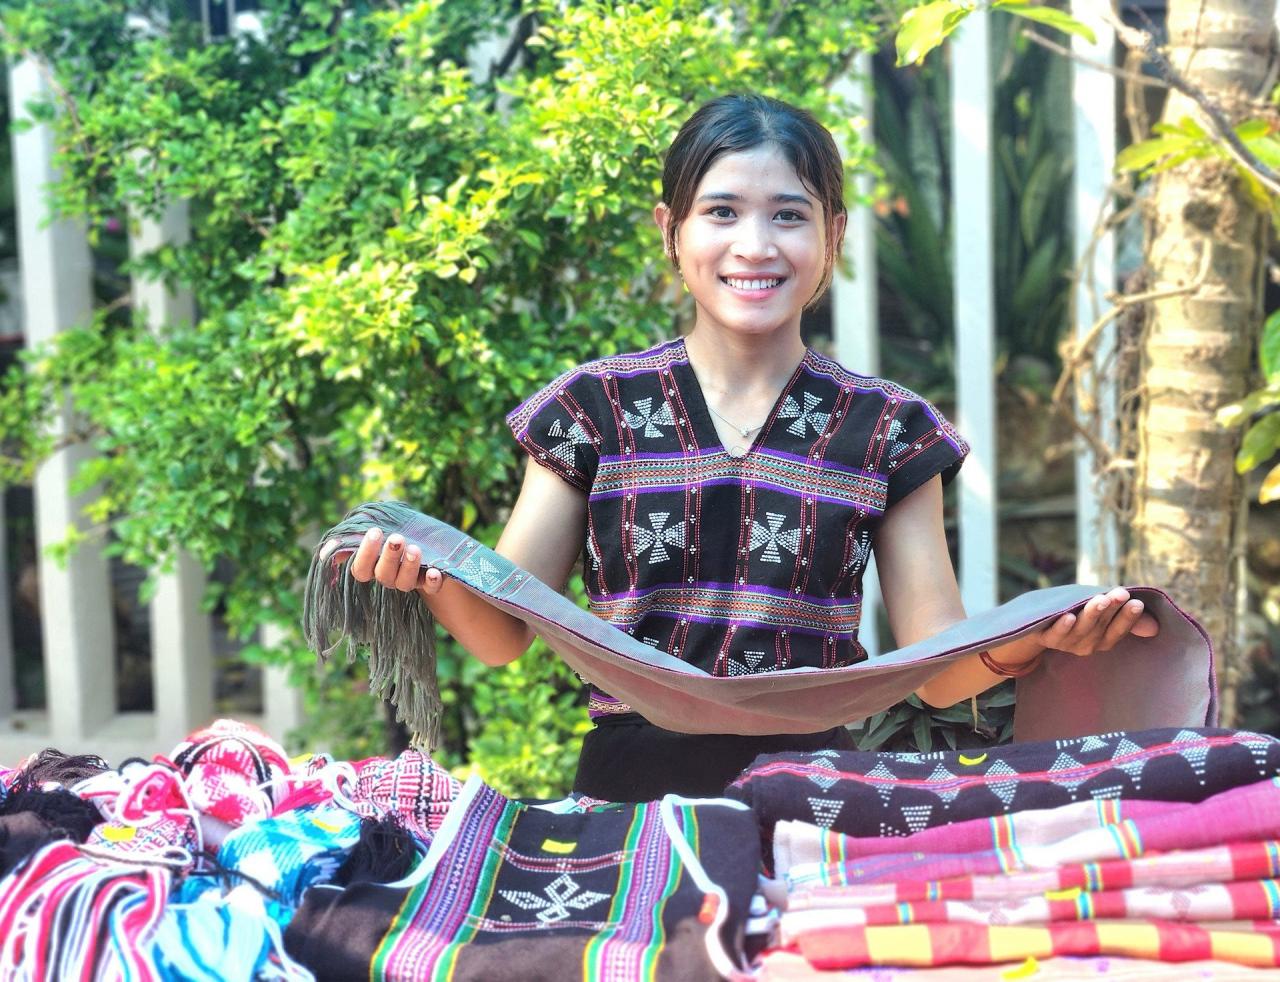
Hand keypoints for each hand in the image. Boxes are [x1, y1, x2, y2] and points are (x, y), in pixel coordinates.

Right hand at [348, 527, 444, 594]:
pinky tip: (435, 571)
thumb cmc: (393, 532)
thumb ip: (351, 538)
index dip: (365, 554)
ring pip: (405, 583)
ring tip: (415, 549)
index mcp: (372, 567)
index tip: (375, 532)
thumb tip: (325, 553)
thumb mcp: (374, 530)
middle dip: (389, 557)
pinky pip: (430, 589)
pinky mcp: (430, 583)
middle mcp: (389, 577)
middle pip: (384, 575)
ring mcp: (409, 581)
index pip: (361, 570)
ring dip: (409, 566)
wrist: (428, 539)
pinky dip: (433, 582)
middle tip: (396, 538)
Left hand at [1034, 587, 1159, 656]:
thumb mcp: (1100, 615)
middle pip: (1102, 626)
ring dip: (1091, 614)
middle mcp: (1087, 644)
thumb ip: (1123, 617)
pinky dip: (1063, 626)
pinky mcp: (1047, 638)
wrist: (1037, 629)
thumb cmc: (1076, 617)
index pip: (1118, 630)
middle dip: (1112, 609)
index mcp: (1103, 639)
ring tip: (1100, 599)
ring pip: (1082, 628)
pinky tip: (1068, 616)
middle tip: (1121, 593)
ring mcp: (1067, 643)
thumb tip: (1156, 627)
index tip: (1138, 602)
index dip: (1128, 618)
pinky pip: (1056, 634)